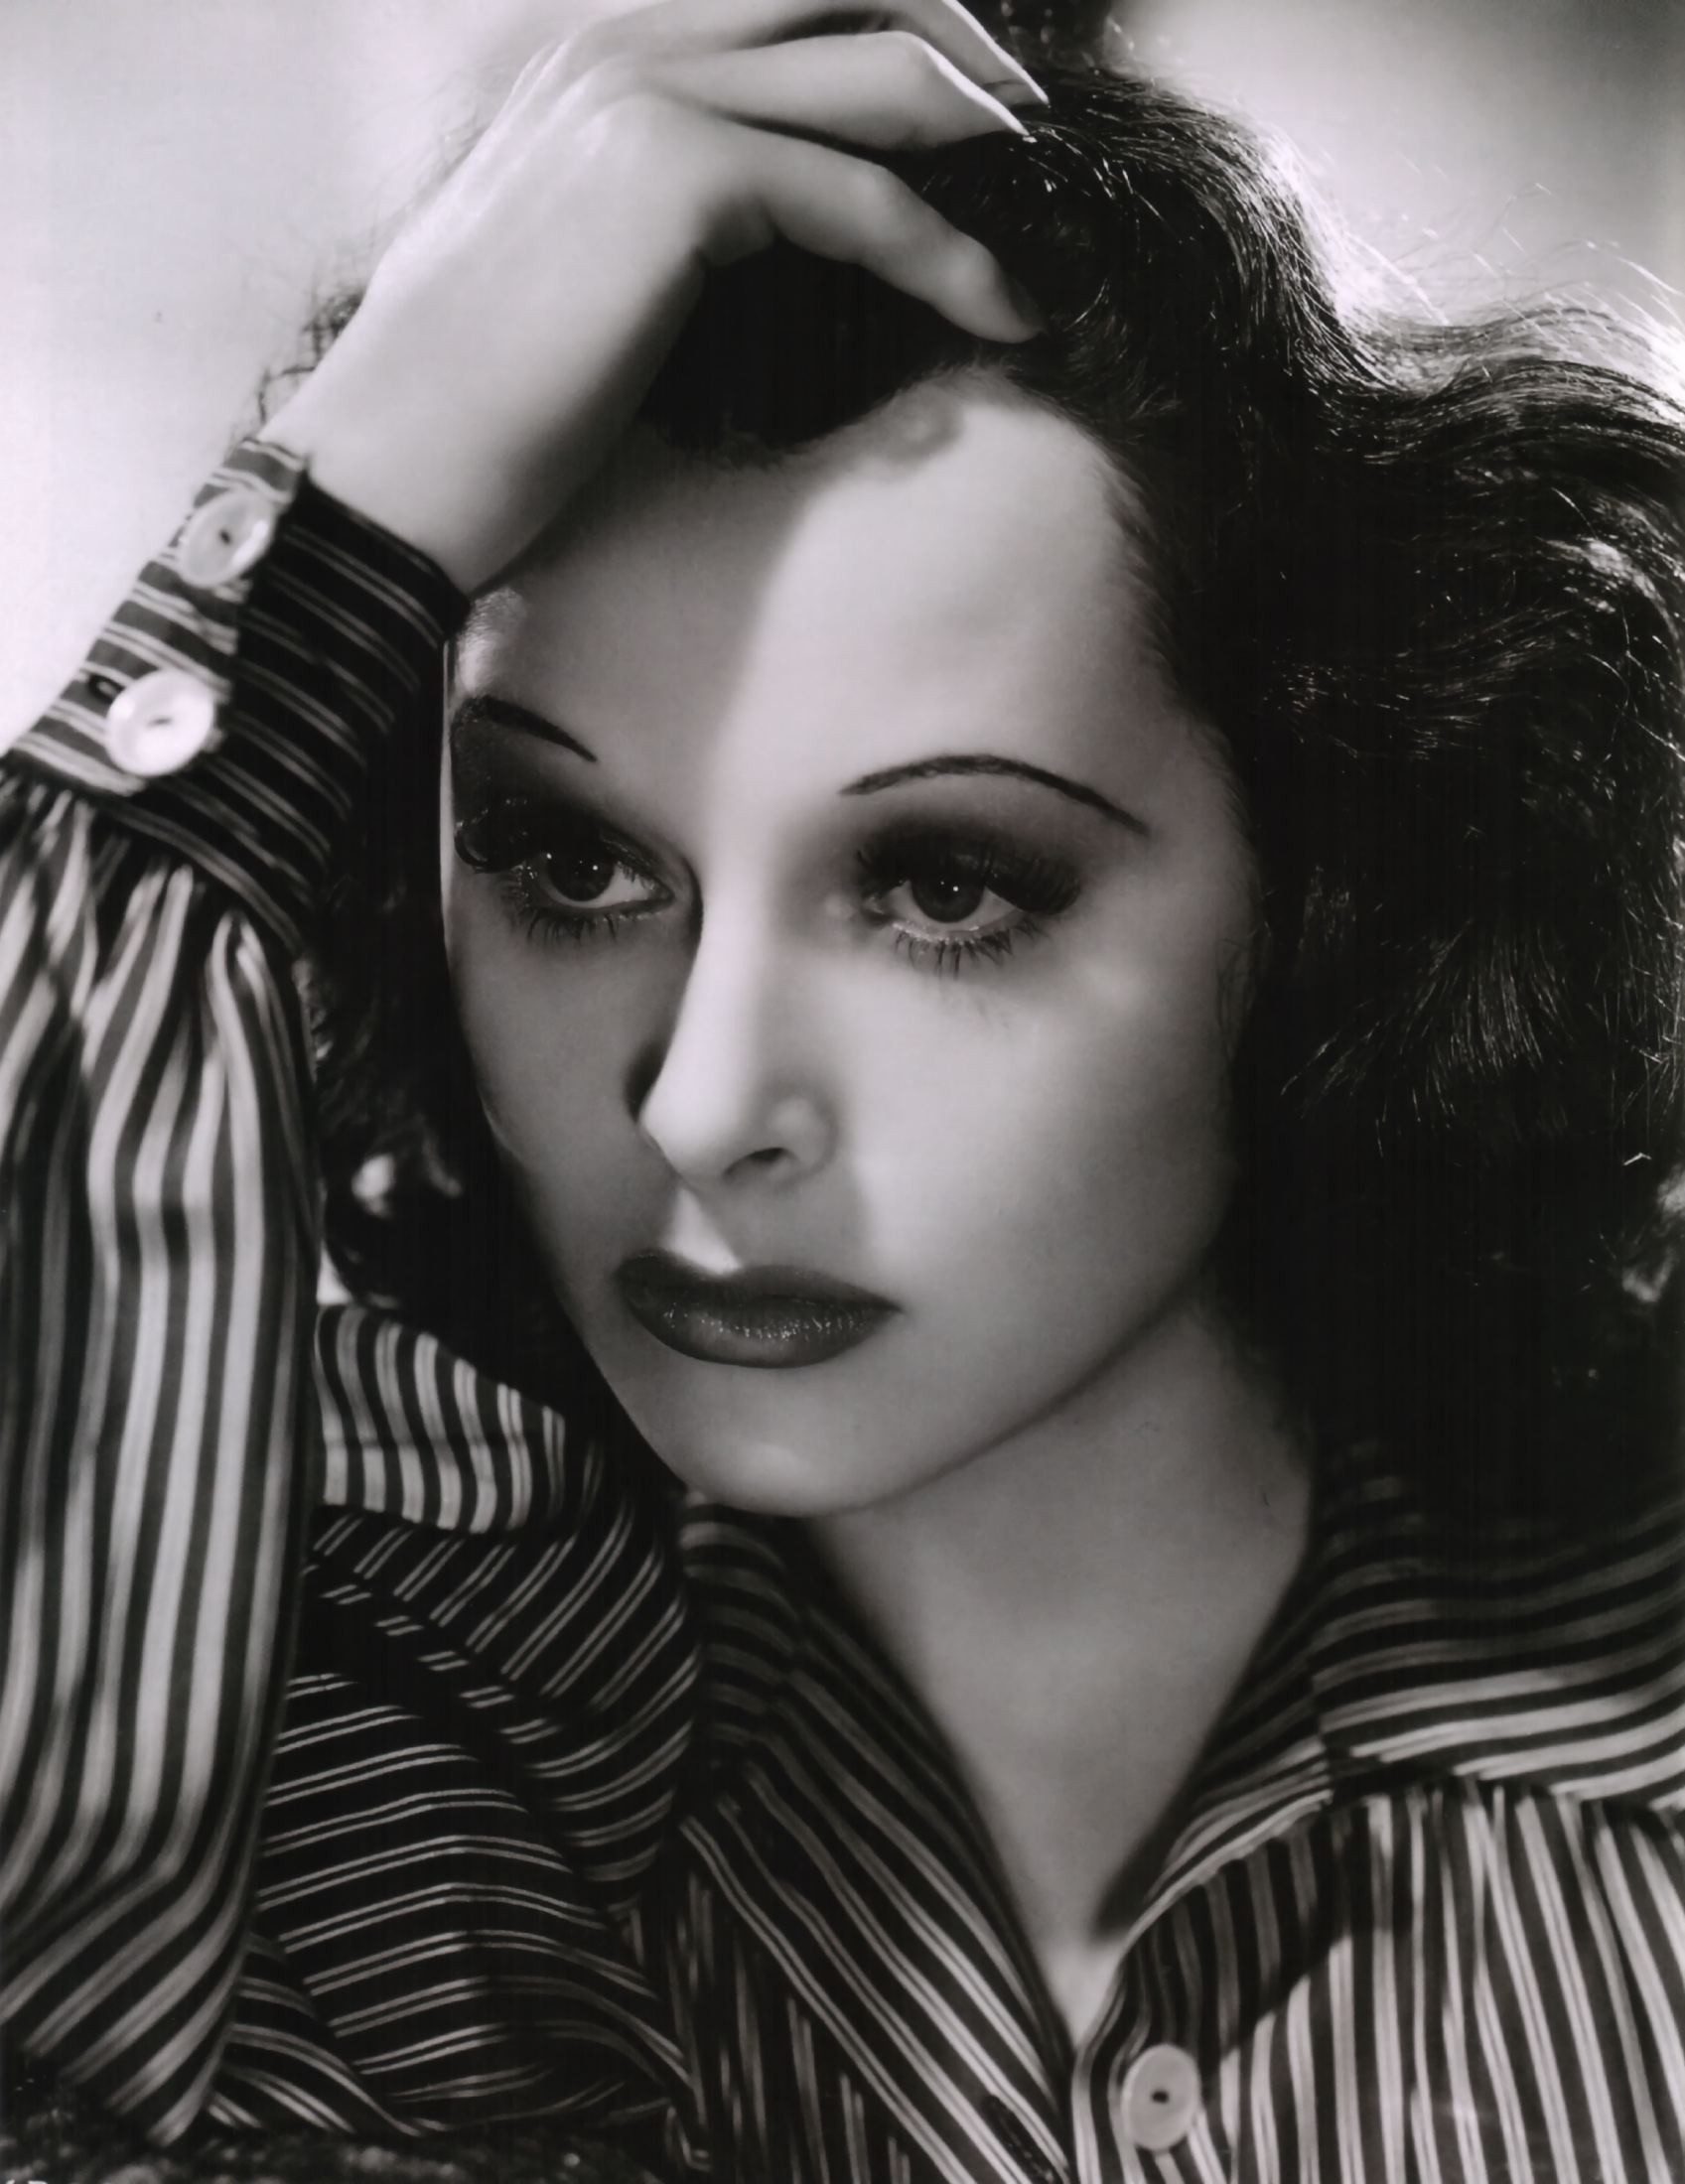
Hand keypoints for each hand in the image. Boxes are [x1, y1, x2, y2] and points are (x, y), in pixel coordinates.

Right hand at [261, 0, 1044, 591]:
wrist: (388, 460)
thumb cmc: (477, 397)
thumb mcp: (578, 264)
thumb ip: (664, 203)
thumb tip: (768, 224)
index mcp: (593, 48)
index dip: (891, 27)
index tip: (969, 107)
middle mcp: (620, 36)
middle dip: (963, 44)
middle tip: (1034, 133)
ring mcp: (645, 88)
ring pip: (878, 69)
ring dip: (984, 141)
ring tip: (1048, 217)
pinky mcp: (675, 171)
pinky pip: (860, 193)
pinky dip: (949, 256)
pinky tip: (1000, 310)